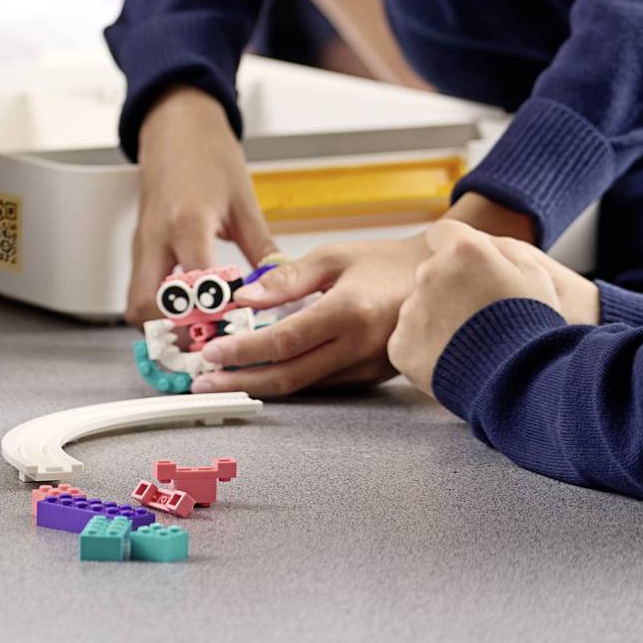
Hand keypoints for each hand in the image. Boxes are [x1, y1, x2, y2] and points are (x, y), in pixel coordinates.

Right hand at [126, 85, 279, 320]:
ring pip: (135, 304)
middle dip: (174, 335)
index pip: (194, 287)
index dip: (215, 316)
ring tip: (202, 335)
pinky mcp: (139, 246)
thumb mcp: (244, 201)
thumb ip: (262, 249)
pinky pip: (141, 289)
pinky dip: (161, 310)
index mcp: (186, 224)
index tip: (241, 331)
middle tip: (210, 346)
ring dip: (164, 326)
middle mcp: (155, 239)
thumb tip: (281, 286)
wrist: (174, 123)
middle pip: (145, 308)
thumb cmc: (207, 153)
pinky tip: (190, 314)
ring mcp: (142, 244)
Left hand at [188, 235, 428, 395]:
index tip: (210, 353)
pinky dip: (288, 381)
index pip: (284, 341)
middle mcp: (361, 346)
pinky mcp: (373, 377)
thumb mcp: (334, 257)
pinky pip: (323, 384)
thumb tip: (243, 298)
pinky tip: (261, 375)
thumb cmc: (383, 261)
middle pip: (290, 376)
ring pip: (305, 386)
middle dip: (241, 381)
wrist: (438, 279)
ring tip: (222, 379)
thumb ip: (287, 279)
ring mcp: (369, 367)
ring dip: (260, 385)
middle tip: (204, 382)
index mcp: (350, 311)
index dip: (243, 351)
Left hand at [391, 219, 568, 397]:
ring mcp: (411, 311)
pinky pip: (409, 341)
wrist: (523, 381)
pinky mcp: (401, 346)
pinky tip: (455, 361)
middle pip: (431, 273)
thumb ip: (501, 250)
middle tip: (476, 317)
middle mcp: (428, 274)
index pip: (444, 234)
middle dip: (448, 289)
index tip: (469, 271)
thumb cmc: (534, 326)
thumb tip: (480, 243)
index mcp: (461, 250)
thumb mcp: (534, 274)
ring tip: (470, 345)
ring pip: (418, 309)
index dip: (458, 252)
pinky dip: (426, 350)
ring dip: (437, 320)